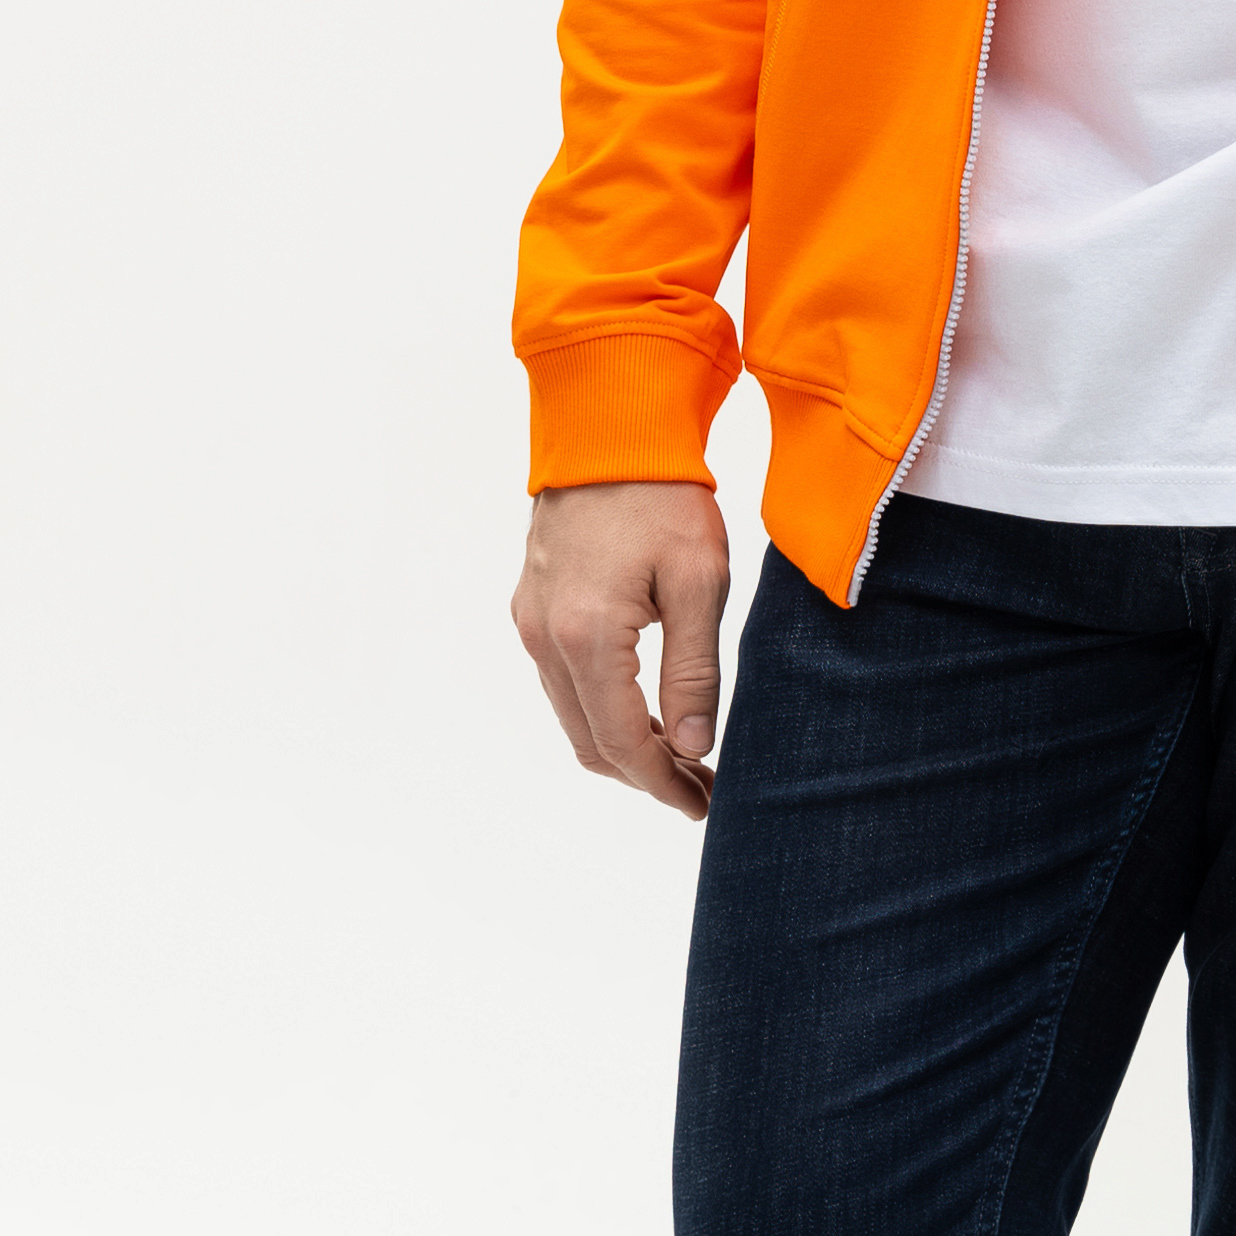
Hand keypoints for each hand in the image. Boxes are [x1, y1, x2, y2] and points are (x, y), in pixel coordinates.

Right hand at [514, 479, 731, 816]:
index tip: (703, 806)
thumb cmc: (664, 497)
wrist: (609, 429)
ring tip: (682, 756)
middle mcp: (544, 637)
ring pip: (573, 715)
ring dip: (622, 743)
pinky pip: (563, 681)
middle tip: (701, 787)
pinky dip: (601, 708)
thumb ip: (693, 674)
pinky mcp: (533, 606)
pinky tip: (647, 708)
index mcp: (586, 637)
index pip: (621, 742)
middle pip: (589, 742)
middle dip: (645, 774)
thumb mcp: (698, 584)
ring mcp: (532, 622)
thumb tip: (689, 748)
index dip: (663, 784)